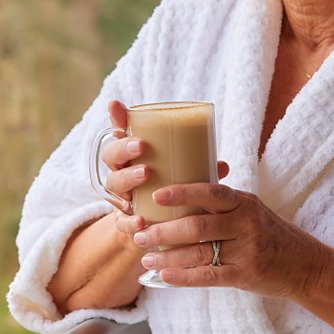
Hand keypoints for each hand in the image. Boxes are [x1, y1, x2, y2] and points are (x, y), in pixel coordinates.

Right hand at [99, 99, 229, 242]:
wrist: (157, 229)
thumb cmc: (171, 191)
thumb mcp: (183, 175)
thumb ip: (197, 169)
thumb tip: (222, 165)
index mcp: (132, 156)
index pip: (119, 132)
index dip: (116, 117)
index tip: (117, 104)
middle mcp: (121, 172)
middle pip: (111, 155)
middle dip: (124, 147)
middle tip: (142, 145)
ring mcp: (120, 196)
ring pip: (113, 183)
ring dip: (127, 177)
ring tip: (146, 174)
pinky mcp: (123, 221)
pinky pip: (120, 220)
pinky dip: (130, 221)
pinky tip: (141, 220)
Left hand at [131, 176, 321, 298]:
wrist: (305, 265)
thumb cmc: (271, 233)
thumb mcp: (252, 209)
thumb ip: (222, 201)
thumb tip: (182, 187)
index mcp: (244, 203)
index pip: (210, 192)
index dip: (182, 192)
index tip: (156, 196)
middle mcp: (245, 224)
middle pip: (197, 225)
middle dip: (163, 230)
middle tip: (139, 233)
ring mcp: (246, 251)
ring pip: (199, 252)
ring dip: (167, 255)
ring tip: (145, 257)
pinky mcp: (245, 275)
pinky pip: (209, 276)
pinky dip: (184, 277)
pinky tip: (164, 276)